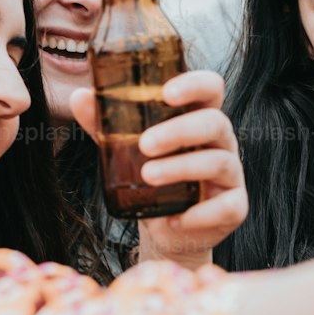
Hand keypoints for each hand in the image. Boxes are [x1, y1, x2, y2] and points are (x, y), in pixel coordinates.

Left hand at [70, 71, 248, 271]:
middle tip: (144, 145)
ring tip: (147, 177)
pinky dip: (200, 214)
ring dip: (181, 168)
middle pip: (215, 122)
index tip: (166, 93)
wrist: (166, 230)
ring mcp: (231, 174)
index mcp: (198, 117)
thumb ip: (105, 124)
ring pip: (218, 162)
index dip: (194, 84)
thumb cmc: (150, 178)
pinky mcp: (234, 206)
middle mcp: (221, 142)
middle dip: (179, 131)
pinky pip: (228, 207)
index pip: (210, 87)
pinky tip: (173, 219)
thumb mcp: (126, 149)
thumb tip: (79, 97)